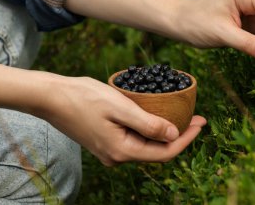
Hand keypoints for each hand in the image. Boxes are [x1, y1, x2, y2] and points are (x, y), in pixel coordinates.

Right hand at [44, 76, 205, 165]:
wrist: (52, 97)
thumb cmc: (84, 98)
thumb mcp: (121, 107)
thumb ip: (149, 124)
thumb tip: (174, 136)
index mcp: (123, 151)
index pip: (165, 152)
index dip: (187, 139)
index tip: (202, 123)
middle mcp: (117, 156)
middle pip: (157, 152)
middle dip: (179, 136)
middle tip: (196, 118)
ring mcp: (110, 151)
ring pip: (146, 147)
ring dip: (165, 134)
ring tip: (181, 118)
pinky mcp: (105, 142)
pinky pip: (134, 141)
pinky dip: (149, 131)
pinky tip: (156, 118)